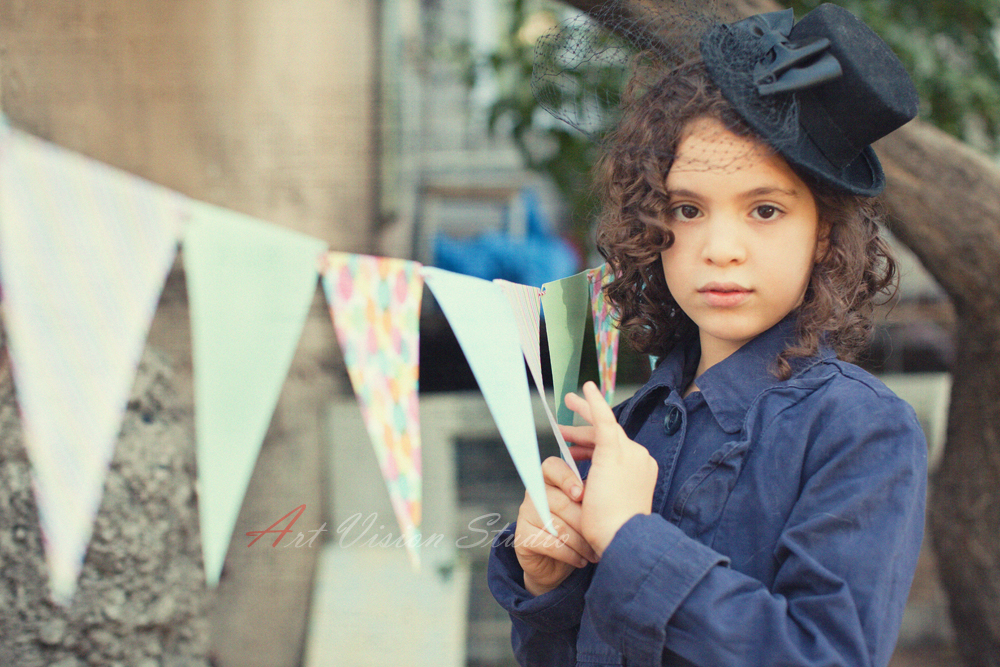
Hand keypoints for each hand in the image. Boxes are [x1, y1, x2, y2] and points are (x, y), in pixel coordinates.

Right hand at [513, 456, 598, 595]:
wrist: (555, 564)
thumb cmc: (576, 529)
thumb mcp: (585, 509)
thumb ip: (589, 496)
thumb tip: (605, 492)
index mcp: (549, 478)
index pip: (552, 467)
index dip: (567, 478)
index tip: (582, 494)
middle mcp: (534, 492)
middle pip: (561, 502)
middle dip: (585, 523)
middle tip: (601, 536)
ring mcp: (525, 513)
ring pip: (558, 527)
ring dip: (581, 543)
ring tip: (595, 553)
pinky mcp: (521, 536)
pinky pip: (551, 544)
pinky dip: (570, 555)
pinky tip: (581, 560)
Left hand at [560, 381, 658, 557]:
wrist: (623, 538)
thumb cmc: (613, 532)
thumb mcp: (609, 507)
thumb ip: (601, 491)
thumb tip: (583, 487)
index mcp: (640, 471)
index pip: (616, 451)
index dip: (592, 448)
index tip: (578, 447)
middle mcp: (639, 458)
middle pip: (610, 436)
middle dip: (586, 429)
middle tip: (566, 425)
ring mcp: (629, 453)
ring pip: (603, 427)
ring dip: (584, 415)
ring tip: (567, 404)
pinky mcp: (615, 451)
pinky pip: (604, 420)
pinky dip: (595, 403)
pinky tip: (586, 389)